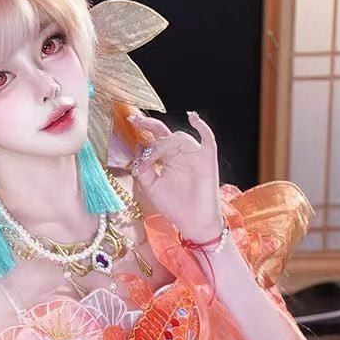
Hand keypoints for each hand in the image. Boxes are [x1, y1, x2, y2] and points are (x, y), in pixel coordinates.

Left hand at [128, 109, 224, 243]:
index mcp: (167, 159)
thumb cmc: (174, 207)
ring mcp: (194, 156)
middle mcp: (180, 154)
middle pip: (165, 133)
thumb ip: (144, 169)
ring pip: (180, 137)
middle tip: (135, 120)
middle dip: (150, 125)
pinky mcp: (207, 160)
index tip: (130, 120)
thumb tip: (138, 147)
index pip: (155, 138)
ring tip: (153, 156)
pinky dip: (202, 127)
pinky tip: (193, 117)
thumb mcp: (151, 187)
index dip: (144, 127)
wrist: (193, 222)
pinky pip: (208, 139)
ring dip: (164, 143)